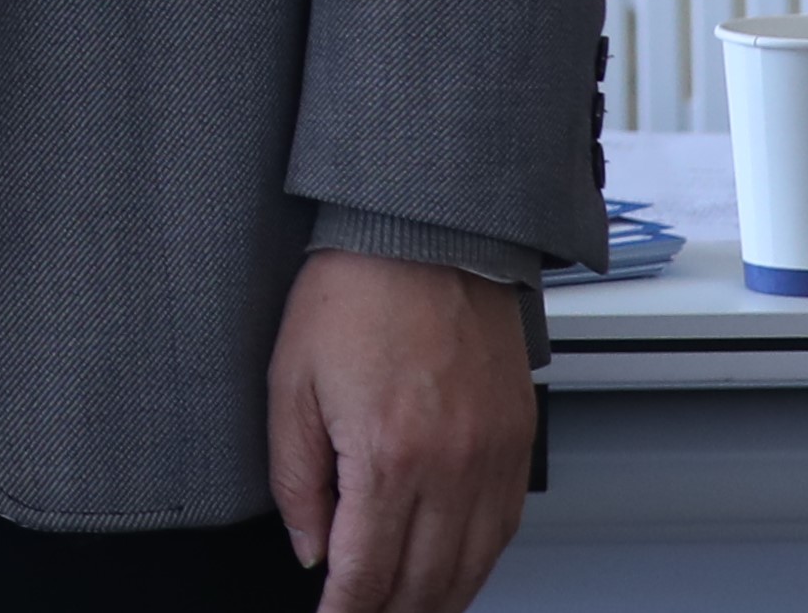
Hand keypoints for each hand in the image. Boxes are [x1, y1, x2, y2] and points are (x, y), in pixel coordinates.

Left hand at [266, 249, 535, 612]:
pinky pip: (503, 531)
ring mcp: (491, 460)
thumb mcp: (291, 380)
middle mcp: (450, 469)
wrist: (425, 234)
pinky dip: (477, 564)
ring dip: (436, 602)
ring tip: (403, 608)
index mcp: (388, 456)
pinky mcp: (516, 444)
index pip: (367, 573)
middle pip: (424, 585)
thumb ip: (295, 475)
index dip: (345, 612)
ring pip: (471, 569)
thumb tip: (309, 546)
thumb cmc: (355, 292)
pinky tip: (454, 571)